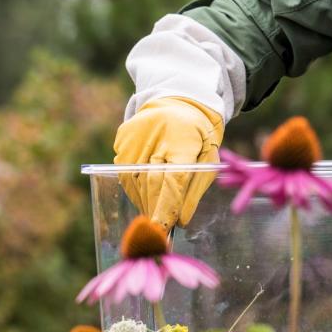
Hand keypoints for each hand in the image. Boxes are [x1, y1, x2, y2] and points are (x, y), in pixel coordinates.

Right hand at [113, 97, 223, 230]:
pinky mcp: (123, 137)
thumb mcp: (209, 159)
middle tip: (160, 226)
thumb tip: (181, 220)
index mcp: (183, 141)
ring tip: (155, 208)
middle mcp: (156, 137)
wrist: (181, 102)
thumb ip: (195, 190)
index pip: (172, 180)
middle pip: (151, 183)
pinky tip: (146, 187)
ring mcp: (136, 136)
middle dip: (155, 209)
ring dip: (144, 199)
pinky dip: (134, 185)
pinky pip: (124, 171)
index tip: (163, 229)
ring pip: (134, 181)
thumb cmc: (200, 136)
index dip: (166, 207)